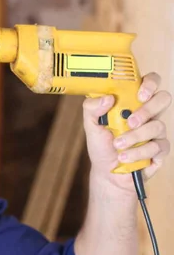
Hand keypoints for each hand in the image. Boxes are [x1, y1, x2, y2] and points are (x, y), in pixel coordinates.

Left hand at [82, 72, 171, 195]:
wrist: (107, 172)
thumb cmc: (102, 145)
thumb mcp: (91, 126)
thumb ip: (92, 109)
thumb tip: (107, 98)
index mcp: (132, 102)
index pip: (150, 82)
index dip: (150, 83)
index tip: (140, 94)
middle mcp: (148, 113)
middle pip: (163, 99)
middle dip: (148, 109)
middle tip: (130, 121)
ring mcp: (156, 130)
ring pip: (158, 125)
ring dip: (135, 137)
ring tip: (118, 144)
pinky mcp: (160, 149)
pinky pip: (158, 146)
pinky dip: (138, 152)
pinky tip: (125, 157)